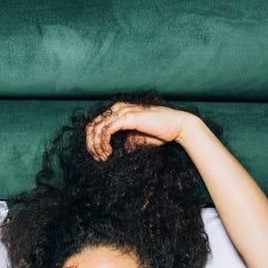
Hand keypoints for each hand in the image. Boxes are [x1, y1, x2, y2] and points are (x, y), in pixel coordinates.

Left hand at [85, 103, 201, 160]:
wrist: (177, 127)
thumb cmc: (160, 132)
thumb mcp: (137, 138)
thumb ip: (127, 140)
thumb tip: (118, 149)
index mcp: (118, 112)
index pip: (96, 125)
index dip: (93, 142)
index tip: (99, 156)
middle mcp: (118, 109)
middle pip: (91, 126)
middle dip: (91, 145)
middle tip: (99, 158)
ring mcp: (122, 111)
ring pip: (96, 128)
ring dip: (96, 146)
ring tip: (104, 157)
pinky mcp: (127, 117)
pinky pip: (106, 130)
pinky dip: (103, 142)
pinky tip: (109, 152)